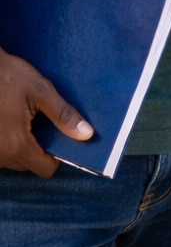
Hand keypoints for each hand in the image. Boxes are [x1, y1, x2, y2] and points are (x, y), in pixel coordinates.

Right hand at [0, 46, 92, 176]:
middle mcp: (0, 155)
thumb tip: (86, 134)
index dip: (57, 157)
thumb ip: (64, 115)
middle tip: (43, 123)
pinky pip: (2, 152)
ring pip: (14, 160)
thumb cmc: (8, 76)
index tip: (60, 138)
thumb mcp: (41, 91)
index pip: (45, 169)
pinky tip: (12, 121)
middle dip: (40, 149)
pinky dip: (10, 142)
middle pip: (29, 166)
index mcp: (16, 145)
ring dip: (23, 146)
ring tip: (25, 119)